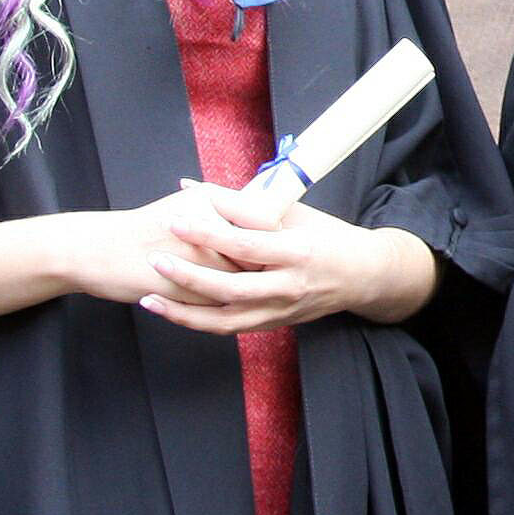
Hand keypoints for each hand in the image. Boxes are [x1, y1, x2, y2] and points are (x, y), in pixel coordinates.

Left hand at [138, 182, 427, 335]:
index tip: (175, 219)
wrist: (363, 277)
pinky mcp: (273, 324)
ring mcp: (281, 310)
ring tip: (151, 300)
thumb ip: (243, 202)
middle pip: (230, 288)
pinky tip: (174, 312)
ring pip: (225, 320)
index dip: (208, 233)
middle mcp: (288, 286)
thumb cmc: (327, 236)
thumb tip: (193, 186)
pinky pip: (230, 328)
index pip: (244, 244)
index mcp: (297, 252)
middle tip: (155, 259)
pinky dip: (199, 322)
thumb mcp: (293, 212)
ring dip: (185, 312)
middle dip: (188, 275)